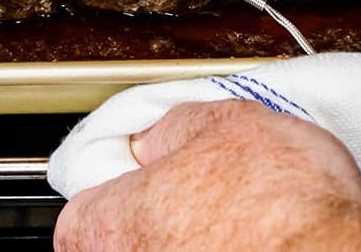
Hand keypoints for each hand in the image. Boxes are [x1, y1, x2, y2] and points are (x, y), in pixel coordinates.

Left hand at [52, 100, 360, 250]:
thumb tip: (155, 138)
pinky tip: (257, 238)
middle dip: (153, 214)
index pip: (78, 216)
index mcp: (119, 224)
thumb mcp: (224, 120)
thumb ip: (170, 127)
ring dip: (189, 237)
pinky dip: (225, 249)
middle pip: (121, 242)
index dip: (109, 187)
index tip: (134, 171)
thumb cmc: (282, 199)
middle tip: (192, 190)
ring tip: (234, 216)